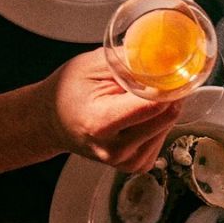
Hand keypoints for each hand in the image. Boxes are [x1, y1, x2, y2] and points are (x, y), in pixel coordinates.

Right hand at [43, 49, 181, 170]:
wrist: (53, 120)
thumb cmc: (69, 91)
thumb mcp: (92, 64)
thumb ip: (129, 61)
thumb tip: (164, 57)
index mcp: (100, 123)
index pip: (151, 106)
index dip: (166, 84)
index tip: (170, 71)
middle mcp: (114, 149)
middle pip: (165, 117)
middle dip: (167, 94)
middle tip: (155, 79)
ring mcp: (125, 161)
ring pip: (168, 127)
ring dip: (162, 109)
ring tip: (136, 98)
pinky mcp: (136, 165)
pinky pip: (162, 139)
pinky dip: (157, 123)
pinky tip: (138, 116)